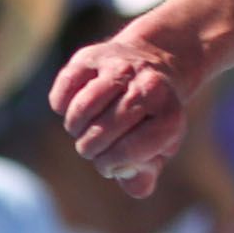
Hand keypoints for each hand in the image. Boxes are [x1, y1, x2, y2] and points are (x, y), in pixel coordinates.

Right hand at [50, 36, 191, 198]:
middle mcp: (149, 88)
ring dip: (76, 128)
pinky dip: (63, 105)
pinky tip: (74, 108)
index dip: (111, 164)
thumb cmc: (151, 117)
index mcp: (170, 116)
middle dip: (92, 149)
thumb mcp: (158, 148)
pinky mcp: (92, 56)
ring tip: (83, 131)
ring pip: (83, 108)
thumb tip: (125, 176)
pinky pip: (66, 87)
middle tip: (93, 150)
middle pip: (104, 131)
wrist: (153, 63)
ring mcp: (120, 68)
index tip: (110, 165)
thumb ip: (144, 173)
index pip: (130, 151)